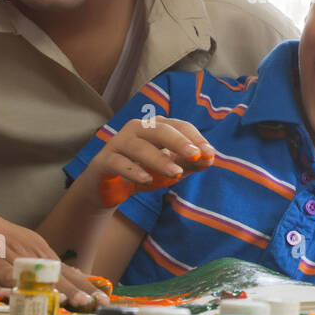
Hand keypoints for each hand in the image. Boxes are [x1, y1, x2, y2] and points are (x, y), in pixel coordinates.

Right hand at [0, 181, 109, 308]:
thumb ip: (39, 262)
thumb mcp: (16, 241)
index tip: (103, 302)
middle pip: (47, 276)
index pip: (62, 270)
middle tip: (91, 307)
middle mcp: (14, 253)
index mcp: (29, 247)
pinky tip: (12, 305)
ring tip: (63, 306)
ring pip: (19, 281)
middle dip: (70, 293)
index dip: (82, 287)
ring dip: (42, 295)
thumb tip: (74, 280)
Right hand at [82, 116, 215, 205]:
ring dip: (159, 160)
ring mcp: (119, 143)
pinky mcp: (104, 160)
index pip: (179, 126)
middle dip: (179, 142)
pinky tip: (147, 180)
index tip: (210, 154)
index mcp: (155, 127)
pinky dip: (133, 171)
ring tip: (176, 174)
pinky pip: (119, 162)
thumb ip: (189, 163)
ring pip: (140, 147)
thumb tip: (210, 159)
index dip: (195, 138)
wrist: (108, 188)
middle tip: (195, 155)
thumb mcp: (170, 168)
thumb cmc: (143, 172)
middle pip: (160, 130)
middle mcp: (137, 129)